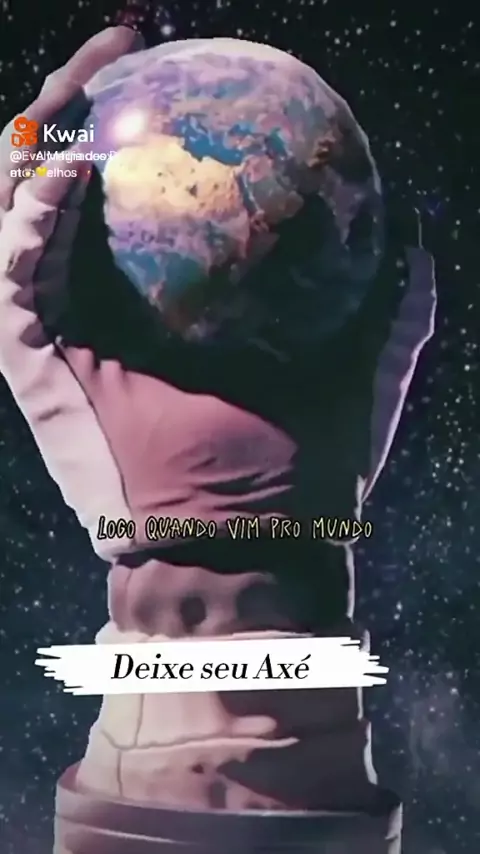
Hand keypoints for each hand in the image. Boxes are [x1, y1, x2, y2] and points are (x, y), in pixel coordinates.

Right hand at [0, 34, 435, 561]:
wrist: (246, 547)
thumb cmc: (300, 470)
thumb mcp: (360, 368)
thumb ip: (389, 301)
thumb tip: (413, 227)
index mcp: (160, 300)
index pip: (140, 187)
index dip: (156, 115)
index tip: (194, 56)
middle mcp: (100, 302)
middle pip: (68, 172)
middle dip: (82, 93)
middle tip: (128, 36)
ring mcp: (56, 327)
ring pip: (17, 200)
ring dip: (45, 129)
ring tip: (93, 74)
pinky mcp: (29, 358)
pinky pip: (12, 266)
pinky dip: (34, 210)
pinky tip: (76, 167)